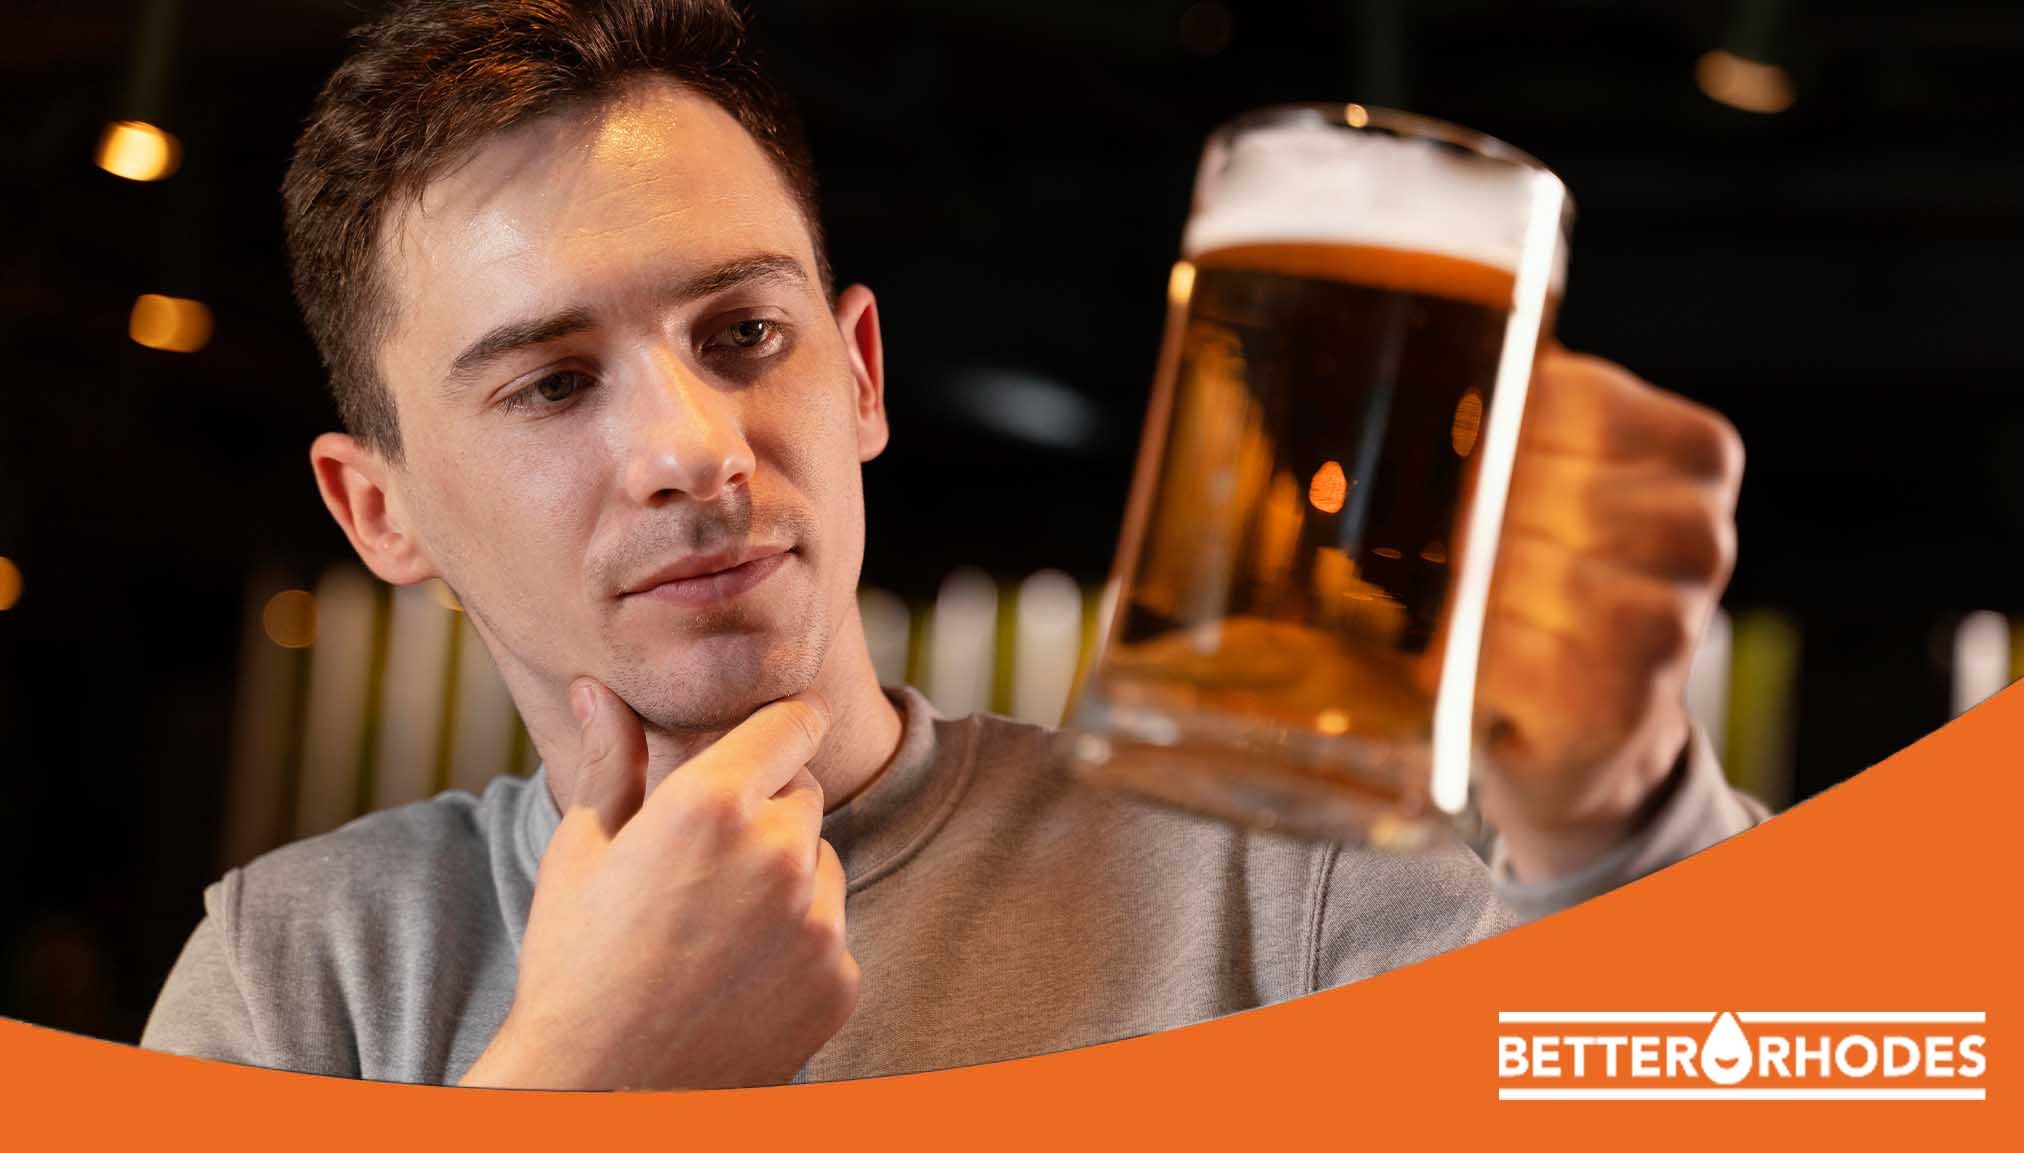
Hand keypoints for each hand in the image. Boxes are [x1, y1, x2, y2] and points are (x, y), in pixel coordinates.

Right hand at [459, 680, 856, 1089]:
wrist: (596, 1095)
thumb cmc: (573, 965)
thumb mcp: (583, 851)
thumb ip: (612, 760)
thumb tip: (597, 688)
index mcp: (713, 804)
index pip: (795, 723)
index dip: (783, 726)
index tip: (777, 734)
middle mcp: (779, 854)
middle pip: (805, 795)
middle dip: (766, 810)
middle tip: (703, 863)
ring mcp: (819, 923)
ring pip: (823, 866)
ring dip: (788, 878)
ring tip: (712, 929)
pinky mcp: (840, 982)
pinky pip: (833, 935)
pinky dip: (798, 946)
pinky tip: (735, 976)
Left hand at [1475, 349, 1742, 879]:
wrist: (1584, 727)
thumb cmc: (1544, 576)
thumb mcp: (1543, 474)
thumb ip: (1511, 406)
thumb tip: (1422, 333)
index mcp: (1695, 454)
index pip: (1566, 396)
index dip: (1494, 430)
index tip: (1469, 463)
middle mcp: (1701, 534)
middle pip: (1538, 485)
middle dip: (1471, 517)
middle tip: (1448, 545)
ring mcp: (1672, 623)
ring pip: (1525, 569)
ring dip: (1468, 588)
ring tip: (1460, 604)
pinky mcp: (1622, 701)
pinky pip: (1510, 651)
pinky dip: (1467, 654)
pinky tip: (1468, 660)